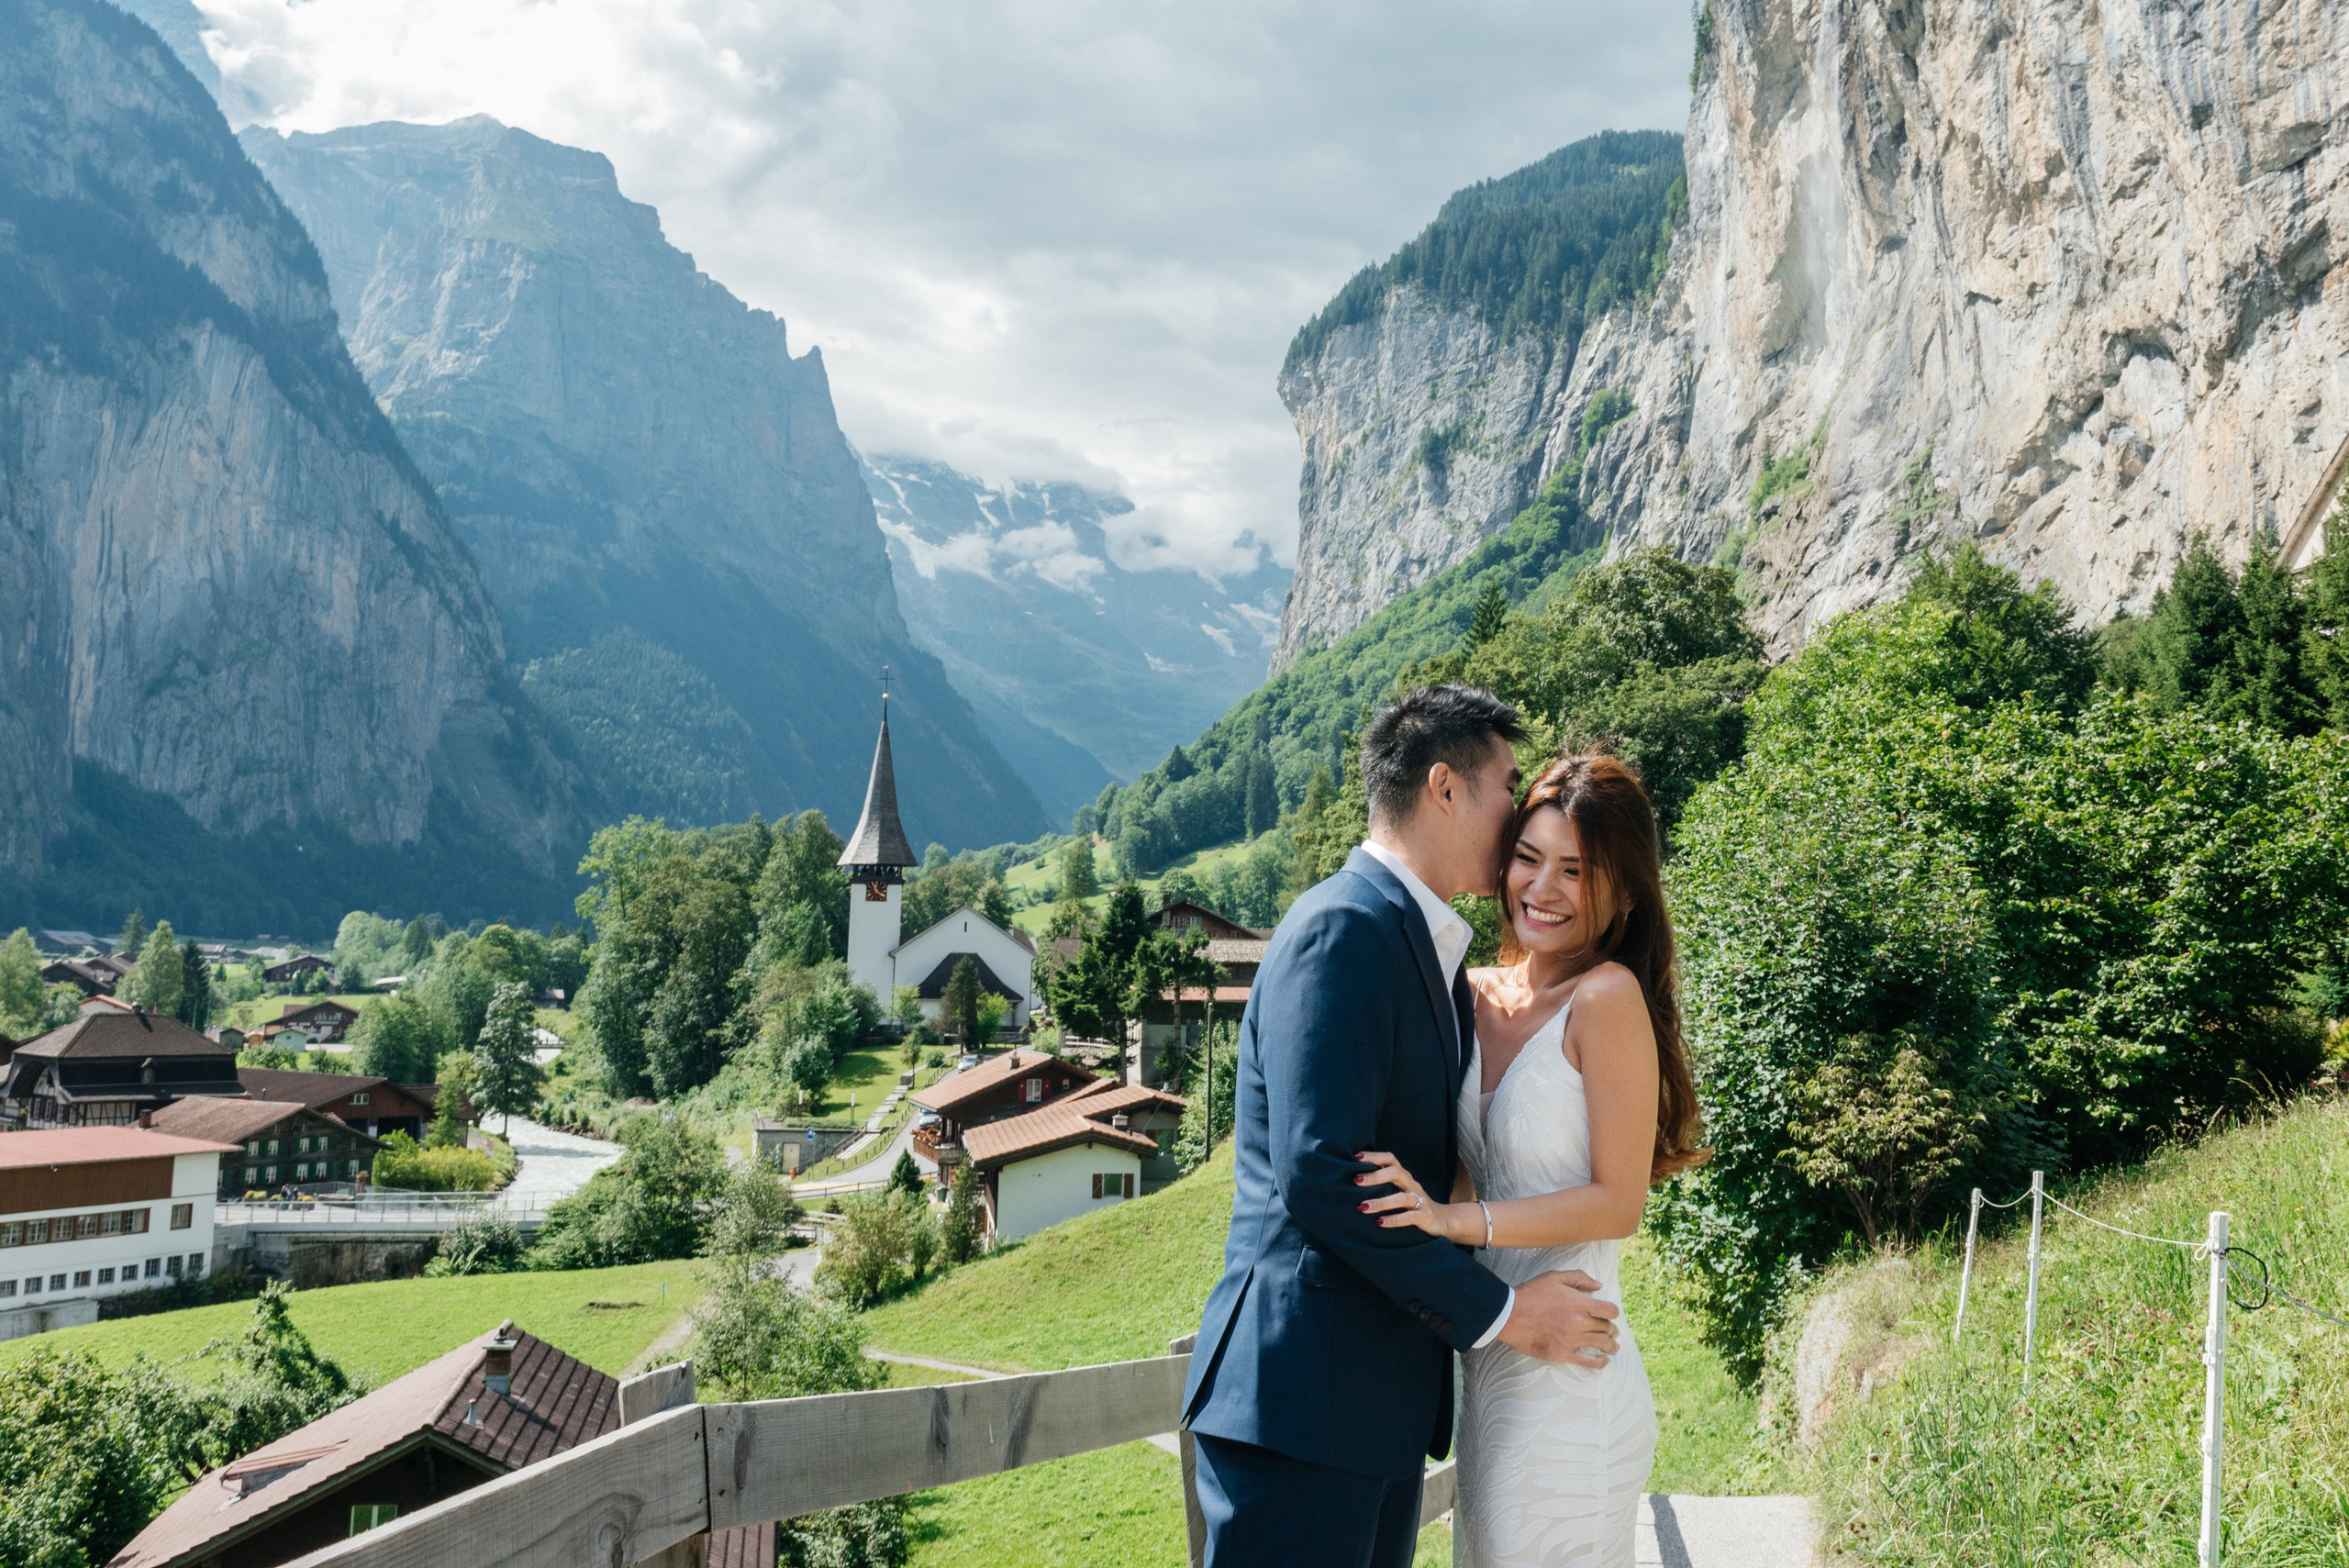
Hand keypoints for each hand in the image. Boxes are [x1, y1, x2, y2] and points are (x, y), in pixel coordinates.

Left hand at [1353, 1150, 1464, 1240]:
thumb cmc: (1412, 1204)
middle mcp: (1412, 1185)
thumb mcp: (1398, 1191)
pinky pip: (1410, 1217)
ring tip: (1362, 1207)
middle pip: (1396, 1173)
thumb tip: (1351, 1181)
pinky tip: (1379, 1222)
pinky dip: (1394, 1220)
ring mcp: (1420, 1200)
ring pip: (1401, 1198)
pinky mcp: (1425, 1216)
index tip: (1356, 1157)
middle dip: (1376, 1176)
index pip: (1390, 1160)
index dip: (1374, 1156)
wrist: (1442, 1220)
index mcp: (1404, 1177)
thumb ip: (1382, 1185)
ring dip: (1381, 1202)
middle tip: (1356, 1180)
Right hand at [1496, 1269, 1620, 1368]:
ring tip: (1612, 1346)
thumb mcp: (1555, 1277)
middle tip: (1611, 1331)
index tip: (1610, 1315)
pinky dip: (1600, 1362)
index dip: (1613, 1312)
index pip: (1610, 1311)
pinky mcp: (1564, 1354)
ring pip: (1601, 1345)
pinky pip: (1588, 1362)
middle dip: (1611, 1329)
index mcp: (1580, 1303)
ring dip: (1610, 1346)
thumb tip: (1599, 1286)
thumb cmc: (1531, 1294)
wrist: (1510, 1314)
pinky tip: (1604, 1360)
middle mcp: (1580, 1322)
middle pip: (1607, 1328)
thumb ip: (1579, 1278)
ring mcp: (1573, 1340)